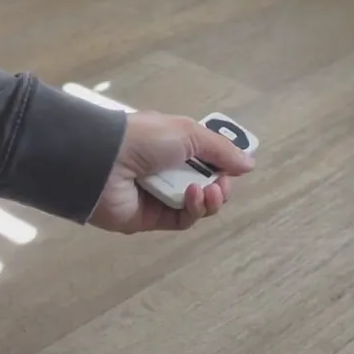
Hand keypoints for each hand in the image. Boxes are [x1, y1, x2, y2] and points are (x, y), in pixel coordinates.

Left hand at [87, 110, 254, 233]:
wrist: (103, 162)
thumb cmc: (145, 139)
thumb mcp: (188, 133)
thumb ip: (220, 150)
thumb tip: (249, 164)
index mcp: (173, 145)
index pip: (206, 157)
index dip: (223, 162)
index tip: (236, 165)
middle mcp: (168, 170)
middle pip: (207, 184)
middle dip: (221, 184)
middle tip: (221, 183)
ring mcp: (159, 196)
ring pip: (198, 205)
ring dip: (211, 199)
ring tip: (209, 192)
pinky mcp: (151, 219)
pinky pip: (182, 219)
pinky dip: (194, 210)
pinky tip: (194, 197)